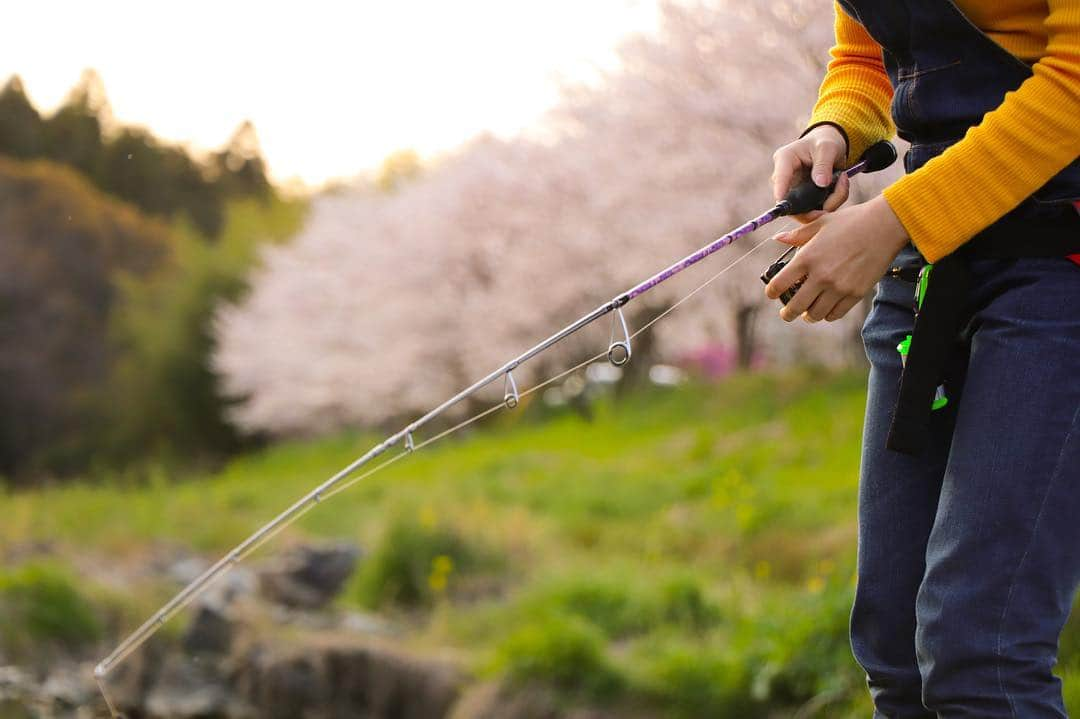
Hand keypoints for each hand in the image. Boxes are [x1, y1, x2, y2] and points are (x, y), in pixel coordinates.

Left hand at [764, 195, 909, 322]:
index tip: (772, 294)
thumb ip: (798, 234)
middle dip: (787, 313)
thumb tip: (779, 238)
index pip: (779, 285)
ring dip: (808, 315)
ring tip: (807, 313)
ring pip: (815, 314)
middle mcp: (820, 276)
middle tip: (787, 313)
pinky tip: (826, 310)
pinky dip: (828, 315)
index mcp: (807, 258)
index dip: (772, 292)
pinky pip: (835, 314)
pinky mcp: (855, 293)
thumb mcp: (820, 223)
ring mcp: (838, 287)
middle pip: (795, 307)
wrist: (885, 226)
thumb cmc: (851, 221)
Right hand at [771, 124, 850, 222]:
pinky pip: (817, 210)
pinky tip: (840, 186)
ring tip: (843, 181)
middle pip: (792, 202)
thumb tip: (821, 183)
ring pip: (807, 211)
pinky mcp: (804, 201)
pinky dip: (833, 201)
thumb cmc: (824, 142)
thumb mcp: (827, 147)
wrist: (828, 148)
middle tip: (842, 186)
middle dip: (819, 202)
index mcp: (784, 160)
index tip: (781, 198)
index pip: (780, 177)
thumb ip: (824, 164)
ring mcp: (793, 193)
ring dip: (831, 201)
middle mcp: (785, 180)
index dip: (780, 189)